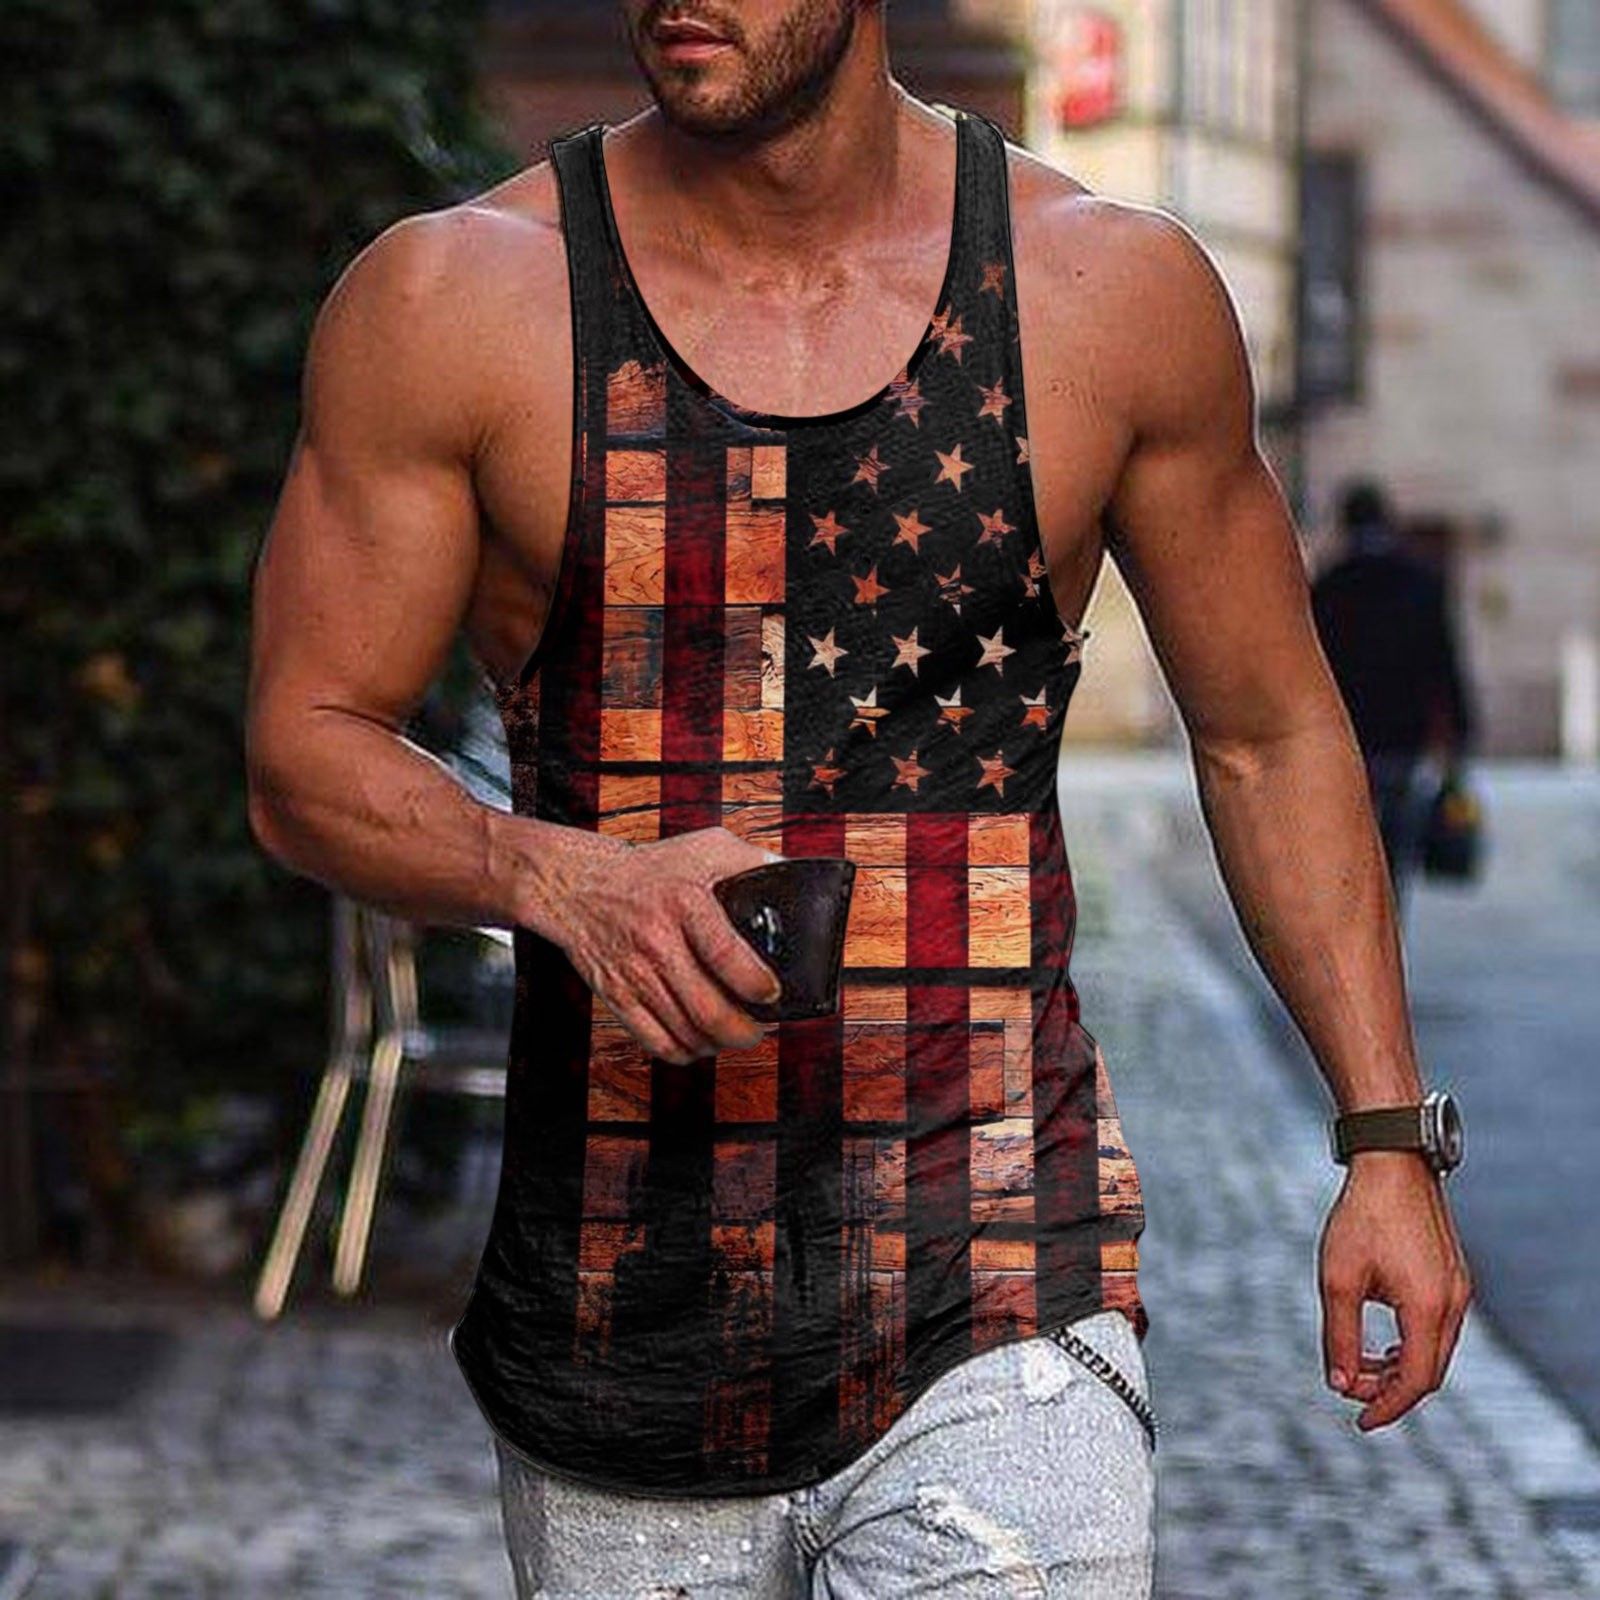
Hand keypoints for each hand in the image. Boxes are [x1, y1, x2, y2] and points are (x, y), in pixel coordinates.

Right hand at [551, 826, 784, 1062]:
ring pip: (685, 1033)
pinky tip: (697, 1041)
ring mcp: (634, 972)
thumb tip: (791, 879)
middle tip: (759, 1029)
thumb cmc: (650, 868)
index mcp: (685, 903)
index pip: (726, 955)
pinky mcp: (616, 994)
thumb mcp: (704, 848)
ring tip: (732, 1035)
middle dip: (744, 1032)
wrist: (579, 884)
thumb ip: (750, 861)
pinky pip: (654, 1042)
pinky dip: (683, 1052)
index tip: (772, 994)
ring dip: (717, 1044)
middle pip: (707, 1010)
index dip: (756, 985)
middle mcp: (657, 941)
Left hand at [1317, 1149, 1473, 1429]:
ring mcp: (1460, 1289)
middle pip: (1429, 1371)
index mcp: (1428, 1308)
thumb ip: (1339, 1335)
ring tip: (1361, 1369)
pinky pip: (1440, 1327)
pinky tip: (1384, 1343)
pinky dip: (1413, 1344)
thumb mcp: (1338, 1278)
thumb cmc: (1361, 1216)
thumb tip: (1339, 1382)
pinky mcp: (1455, 1276)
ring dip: (1401, 1367)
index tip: (1359, 1420)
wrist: (1393, 1162)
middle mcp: (1454, 1303)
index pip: (1415, 1381)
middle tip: (1351, 1392)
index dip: (1387, 1406)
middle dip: (1390, 1390)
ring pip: (1437, 1350)